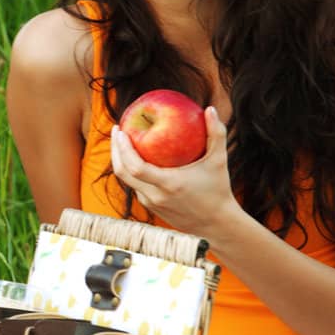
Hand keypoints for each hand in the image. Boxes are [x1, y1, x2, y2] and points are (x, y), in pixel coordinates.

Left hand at [110, 106, 240, 239]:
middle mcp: (155, 196)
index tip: (120, 131)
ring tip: (122, 141)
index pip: (135, 167)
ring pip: (127, 180)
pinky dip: (131, 171)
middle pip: (122, 173)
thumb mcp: (219, 161)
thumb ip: (216, 133)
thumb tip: (210, 108)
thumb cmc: (218, 191)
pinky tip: (135, 157)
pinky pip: (135, 186)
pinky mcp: (150, 208)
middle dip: (115, 150)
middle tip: (117, 130)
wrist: (216, 225)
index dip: (122, 149)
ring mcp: (150, 204)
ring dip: (120, 160)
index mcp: (168, 184)